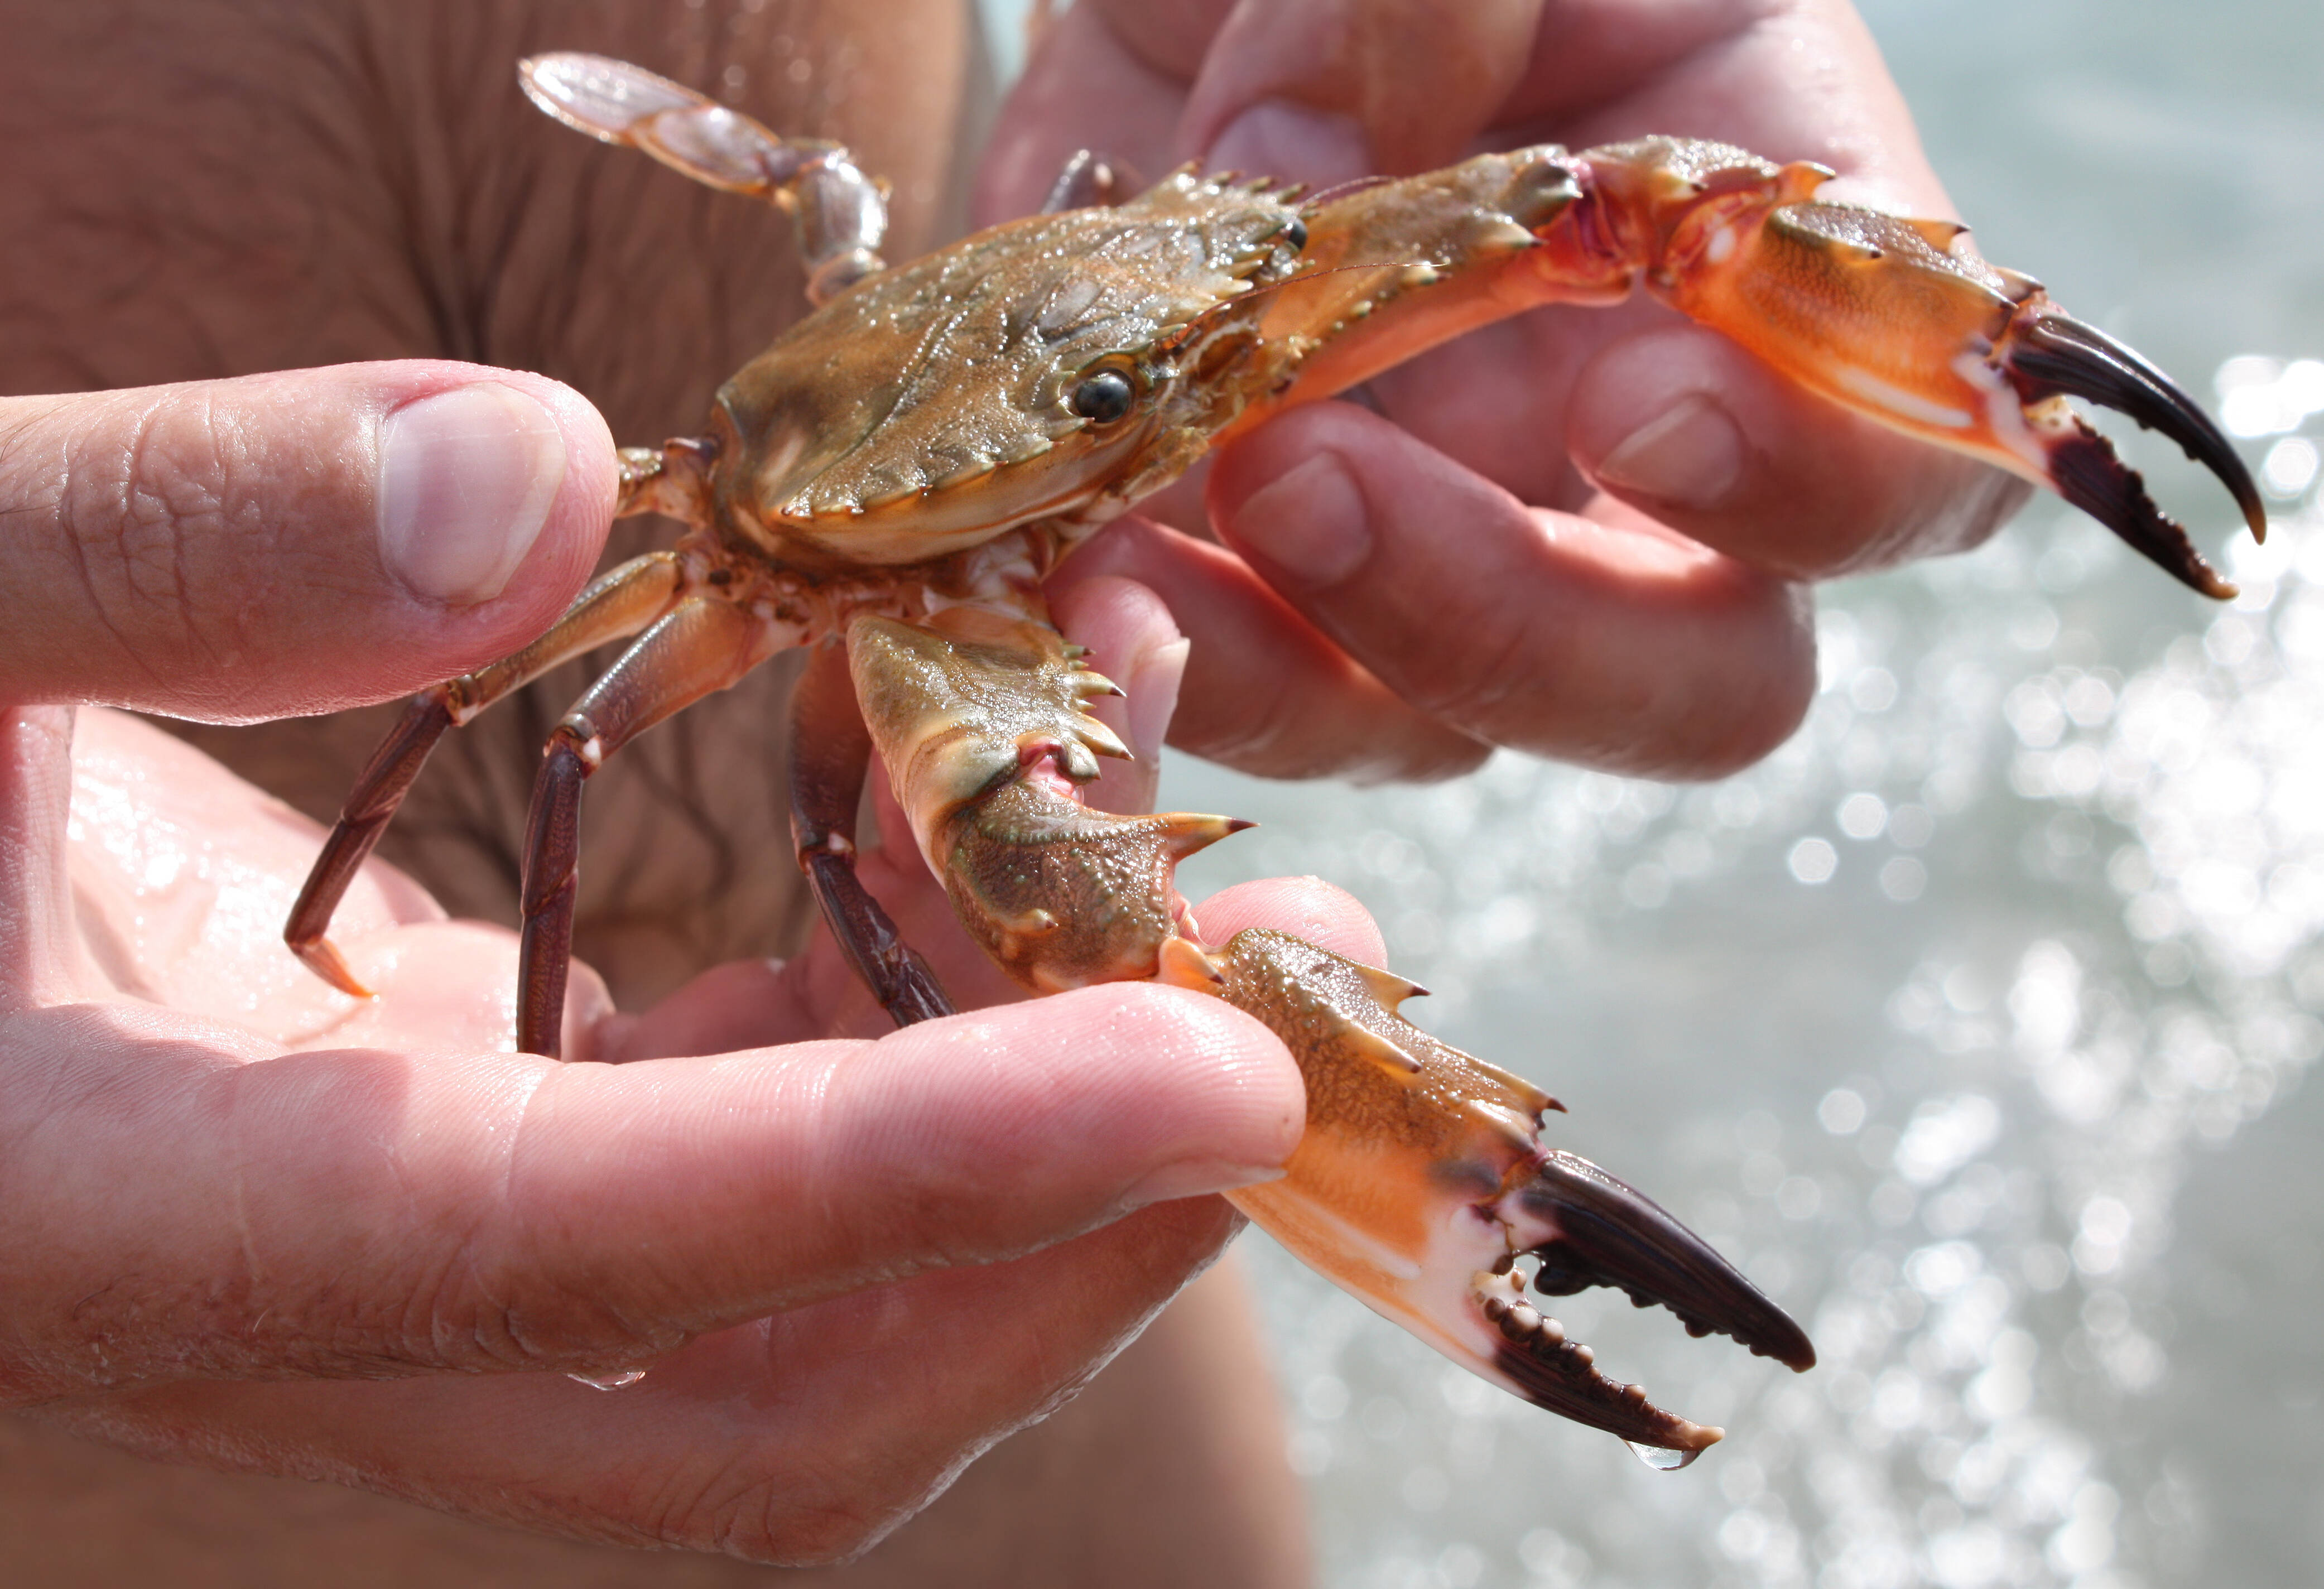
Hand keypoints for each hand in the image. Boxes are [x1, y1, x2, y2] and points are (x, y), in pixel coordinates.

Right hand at [0, 365, 1309, 1561]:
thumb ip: (153, 545)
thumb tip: (530, 479)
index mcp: (130, 1223)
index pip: (603, 1249)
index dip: (933, 1179)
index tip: (1220, 1077)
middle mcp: (278, 1303)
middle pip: (740, 1406)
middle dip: (1042, 1251)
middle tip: (1269, 1018)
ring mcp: (356, 1247)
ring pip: (753, 1301)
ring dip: (996, 1122)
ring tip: (1166, 871)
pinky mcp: (391, 1147)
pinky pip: (689, 1155)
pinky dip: (860, 1040)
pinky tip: (948, 850)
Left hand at [982, 0, 2029, 782]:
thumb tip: (1306, 177)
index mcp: (1741, 271)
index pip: (1901, 455)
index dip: (1806, 480)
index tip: (1624, 403)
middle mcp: (1616, 456)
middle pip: (1690, 678)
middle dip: (1513, 629)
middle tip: (1310, 479)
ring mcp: (1443, 544)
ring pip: (1437, 727)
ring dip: (1282, 668)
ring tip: (1118, 545)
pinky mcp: (1262, 583)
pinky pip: (1236, 691)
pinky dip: (1143, 654)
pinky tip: (1049, 571)